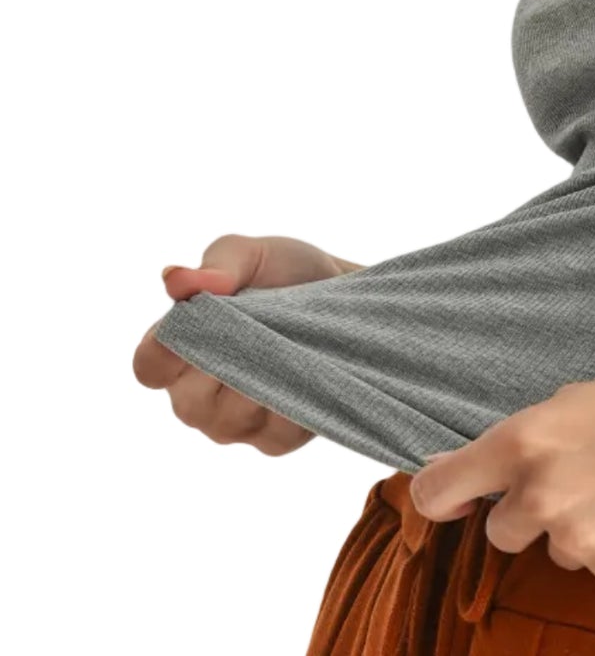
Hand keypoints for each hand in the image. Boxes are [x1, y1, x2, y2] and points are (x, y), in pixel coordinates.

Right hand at [133, 233, 363, 456]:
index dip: (163, 352)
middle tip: (263, 328)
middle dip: (229, 364)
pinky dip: (295, 402)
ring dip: (265, 380)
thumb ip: (216, 264)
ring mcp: (234, 422)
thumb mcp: (252, 255)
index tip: (197, 325)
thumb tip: (176, 279)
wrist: (345, 294)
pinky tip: (310, 372)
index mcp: (178, 349)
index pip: (150, 366)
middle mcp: (196, 394)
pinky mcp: (274, 439)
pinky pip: (277, 433)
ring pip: (234, 419)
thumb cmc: (286, 272)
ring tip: (291, 344)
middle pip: (190, 403)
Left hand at [406, 360, 594, 587]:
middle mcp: (543, 495)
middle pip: (499, 531)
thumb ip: (517, 443)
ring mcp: (582, 540)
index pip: (436, 490)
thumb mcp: (578, 402)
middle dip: (530, 512)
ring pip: (554, 550)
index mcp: (525, 442)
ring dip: (579, 529)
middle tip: (582, 479)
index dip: (441, 497)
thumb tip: (448, 466)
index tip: (454, 500)